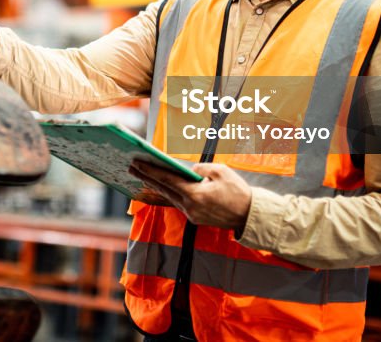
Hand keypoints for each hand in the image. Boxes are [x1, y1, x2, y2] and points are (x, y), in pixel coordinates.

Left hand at [129, 161, 252, 232]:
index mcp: (195, 194)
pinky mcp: (195, 218)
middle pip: (163, 189)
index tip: (136, 162)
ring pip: (169, 197)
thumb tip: (188, 171)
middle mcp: (190, 207)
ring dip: (156, 185)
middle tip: (131, 167)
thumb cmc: (237, 191)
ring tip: (142, 174)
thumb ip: (200, 169)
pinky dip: (168, 193)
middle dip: (146, 177)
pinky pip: (178, 203)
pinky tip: (162, 186)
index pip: (167, 180)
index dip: (150, 170)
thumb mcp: (220, 171)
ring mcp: (192, 214)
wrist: (250, 215)